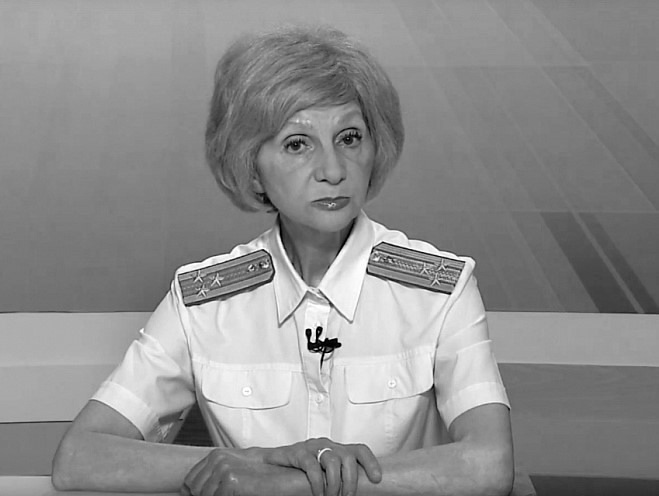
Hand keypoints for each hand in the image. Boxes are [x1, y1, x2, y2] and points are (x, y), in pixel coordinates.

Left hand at [180, 448, 278, 495]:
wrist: (285, 475)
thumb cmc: (263, 476)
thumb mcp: (233, 473)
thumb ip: (212, 477)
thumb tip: (189, 489)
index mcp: (216, 455)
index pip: (190, 478)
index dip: (193, 491)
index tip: (199, 495)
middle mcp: (217, 458)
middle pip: (193, 487)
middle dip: (204, 495)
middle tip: (226, 493)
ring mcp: (223, 467)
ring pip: (203, 494)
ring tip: (235, 492)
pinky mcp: (230, 478)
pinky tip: (240, 493)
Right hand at [262, 437, 381, 495]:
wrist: (270, 463)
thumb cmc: (299, 470)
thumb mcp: (323, 471)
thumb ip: (338, 476)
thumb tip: (354, 492)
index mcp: (337, 449)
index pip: (360, 450)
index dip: (371, 462)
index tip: (377, 479)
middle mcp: (327, 445)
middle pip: (349, 457)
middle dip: (351, 481)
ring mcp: (312, 447)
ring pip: (333, 461)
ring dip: (334, 484)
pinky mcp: (298, 452)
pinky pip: (312, 466)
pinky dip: (318, 483)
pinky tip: (317, 493)